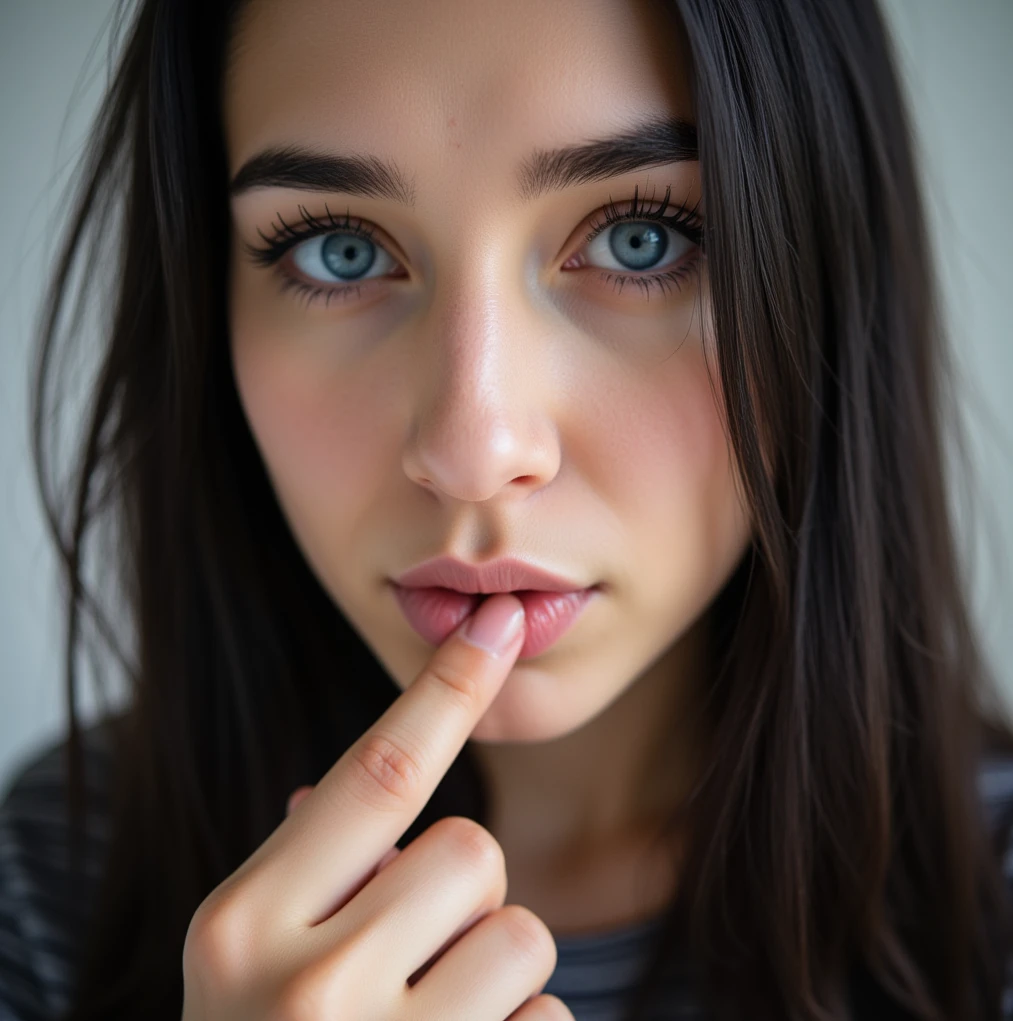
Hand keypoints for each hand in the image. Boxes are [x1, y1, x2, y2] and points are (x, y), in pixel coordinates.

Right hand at [181, 593, 573, 1019]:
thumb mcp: (246, 963)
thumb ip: (305, 871)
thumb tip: (336, 776)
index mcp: (242, 923)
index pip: (375, 774)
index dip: (445, 689)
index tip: (499, 624)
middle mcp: (303, 987)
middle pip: (469, 855)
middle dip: (459, 893)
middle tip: (407, 954)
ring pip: (521, 936)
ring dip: (493, 969)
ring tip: (431, 1020)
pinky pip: (547, 1020)